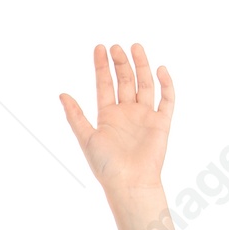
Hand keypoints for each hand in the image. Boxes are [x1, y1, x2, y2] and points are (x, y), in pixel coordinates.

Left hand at [58, 43, 175, 229]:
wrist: (130, 183)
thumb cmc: (106, 166)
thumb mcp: (86, 138)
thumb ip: (75, 116)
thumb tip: (61, 94)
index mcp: (108, 116)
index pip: (105, 85)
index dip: (101, 67)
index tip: (99, 47)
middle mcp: (126, 113)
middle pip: (124, 81)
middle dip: (120, 63)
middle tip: (116, 46)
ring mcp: (145, 116)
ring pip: (144, 84)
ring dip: (141, 66)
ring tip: (135, 47)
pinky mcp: (161, 122)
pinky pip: (167, 99)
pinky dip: (166, 84)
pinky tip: (160, 69)